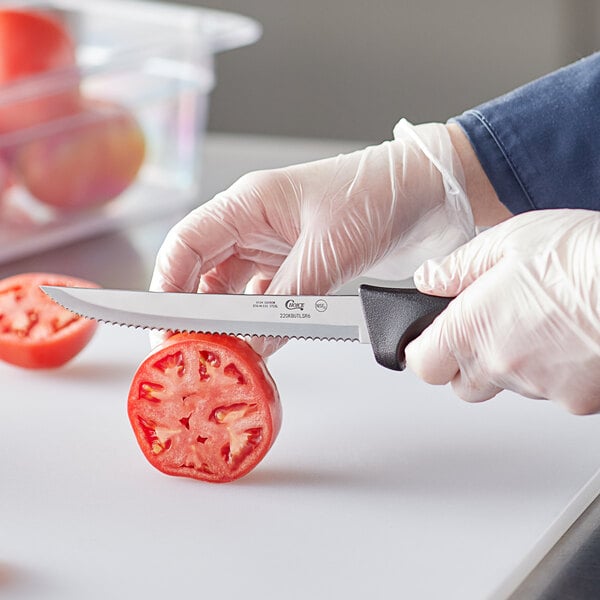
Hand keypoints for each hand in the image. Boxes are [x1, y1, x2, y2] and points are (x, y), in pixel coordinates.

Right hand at [150, 119, 474, 353]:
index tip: (164, 327)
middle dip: (195, 312)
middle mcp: (253, 223)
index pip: (186, 244)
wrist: (424, 192)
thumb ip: (286, 301)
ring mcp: (274, 244)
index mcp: (247, 203)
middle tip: (192, 351)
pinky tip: (260, 344)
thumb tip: (252, 346)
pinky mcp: (297, 262)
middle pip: (202, 270)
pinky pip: (266, 296)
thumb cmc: (376, 195)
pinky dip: (261, 321)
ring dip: (231, 321)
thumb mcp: (326, 252)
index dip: (166, 287)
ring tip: (225, 354)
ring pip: (233, 288)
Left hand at [405, 209, 599, 413]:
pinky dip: (553, 373)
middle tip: (490, 326)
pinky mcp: (578, 400)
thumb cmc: (584, 255)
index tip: (429, 339)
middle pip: (462, 384)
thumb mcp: (509, 240)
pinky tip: (569, 339)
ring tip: (540, 323)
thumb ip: (459, 266)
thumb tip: (429, 278)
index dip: (423, 351)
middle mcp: (502, 365)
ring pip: (508, 388)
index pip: (423, 365)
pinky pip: (551, 392)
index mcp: (473, 326)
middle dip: (466, 361)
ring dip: (513, 364)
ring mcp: (541, 386)